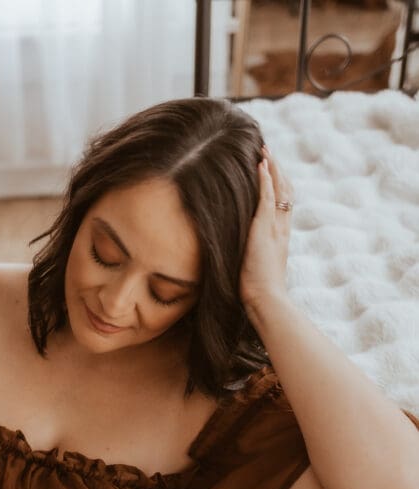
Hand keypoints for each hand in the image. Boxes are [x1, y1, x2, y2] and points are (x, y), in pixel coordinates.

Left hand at [239, 145, 294, 313]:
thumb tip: (240, 258)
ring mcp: (276, 228)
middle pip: (286, 192)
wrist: (267, 300)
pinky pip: (267, 198)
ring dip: (272, 168)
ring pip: (280, 190)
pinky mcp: (265, 229)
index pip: (283, 206)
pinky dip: (265, 179)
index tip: (272, 171)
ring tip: (265, 150)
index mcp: (280, 238)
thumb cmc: (259, 293)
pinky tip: (261, 164)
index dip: (279, 187)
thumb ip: (251, 258)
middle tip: (269, 152)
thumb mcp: (255, 270)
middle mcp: (282, 229)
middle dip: (278, 171)